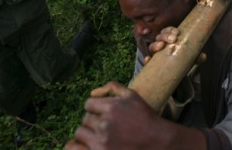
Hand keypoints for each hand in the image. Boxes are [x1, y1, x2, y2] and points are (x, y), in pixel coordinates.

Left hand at [65, 82, 206, 149]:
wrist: (156, 141)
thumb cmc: (145, 118)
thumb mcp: (132, 96)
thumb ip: (113, 88)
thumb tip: (94, 91)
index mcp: (110, 107)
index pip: (88, 104)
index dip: (94, 108)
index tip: (101, 113)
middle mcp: (103, 124)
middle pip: (85, 119)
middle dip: (93, 120)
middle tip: (104, 125)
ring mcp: (100, 141)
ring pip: (80, 133)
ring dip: (86, 133)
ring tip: (97, 135)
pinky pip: (75, 149)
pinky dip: (76, 146)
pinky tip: (85, 144)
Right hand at [144, 27, 206, 68]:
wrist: (177, 76)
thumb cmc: (182, 63)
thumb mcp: (190, 59)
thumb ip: (196, 58)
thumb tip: (202, 56)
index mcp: (169, 41)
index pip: (167, 31)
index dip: (170, 30)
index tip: (176, 32)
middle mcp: (162, 47)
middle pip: (159, 37)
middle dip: (165, 36)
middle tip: (173, 39)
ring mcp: (156, 56)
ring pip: (152, 47)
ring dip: (155, 45)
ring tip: (160, 46)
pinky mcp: (152, 66)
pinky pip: (147, 62)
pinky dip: (147, 60)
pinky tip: (148, 59)